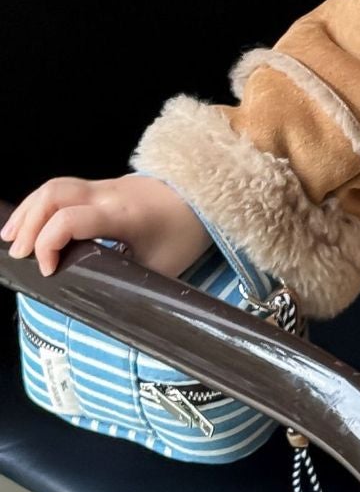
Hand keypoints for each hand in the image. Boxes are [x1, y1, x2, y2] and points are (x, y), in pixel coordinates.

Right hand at [2, 174, 213, 278]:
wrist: (208, 196)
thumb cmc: (186, 233)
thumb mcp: (161, 268)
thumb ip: (129, 284)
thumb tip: (103, 305)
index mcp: (122, 214)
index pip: (70, 220)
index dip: (49, 244)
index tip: (48, 272)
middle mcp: (108, 194)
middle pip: (54, 195)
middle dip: (29, 225)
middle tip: (20, 256)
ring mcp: (105, 186)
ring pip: (55, 186)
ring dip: (29, 211)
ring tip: (12, 239)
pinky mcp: (105, 186)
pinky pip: (65, 188)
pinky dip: (42, 205)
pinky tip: (33, 224)